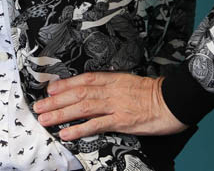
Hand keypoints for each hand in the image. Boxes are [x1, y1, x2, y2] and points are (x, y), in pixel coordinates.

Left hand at [33, 72, 186, 140]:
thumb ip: (114, 86)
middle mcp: (110, 90)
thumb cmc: (155, 92)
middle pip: (78, 93)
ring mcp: (115, 105)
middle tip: (39, 107)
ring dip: (61, 114)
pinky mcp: (122, 120)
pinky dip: (79, 129)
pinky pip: (96, 125)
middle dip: (56, 101)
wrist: (175, 99)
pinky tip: (67, 134)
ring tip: (45, 119)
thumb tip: (98, 90)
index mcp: (113, 79)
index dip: (65, 84)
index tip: (50, 89)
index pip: (84, 79)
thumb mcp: (131, 82)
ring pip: (82, 107)